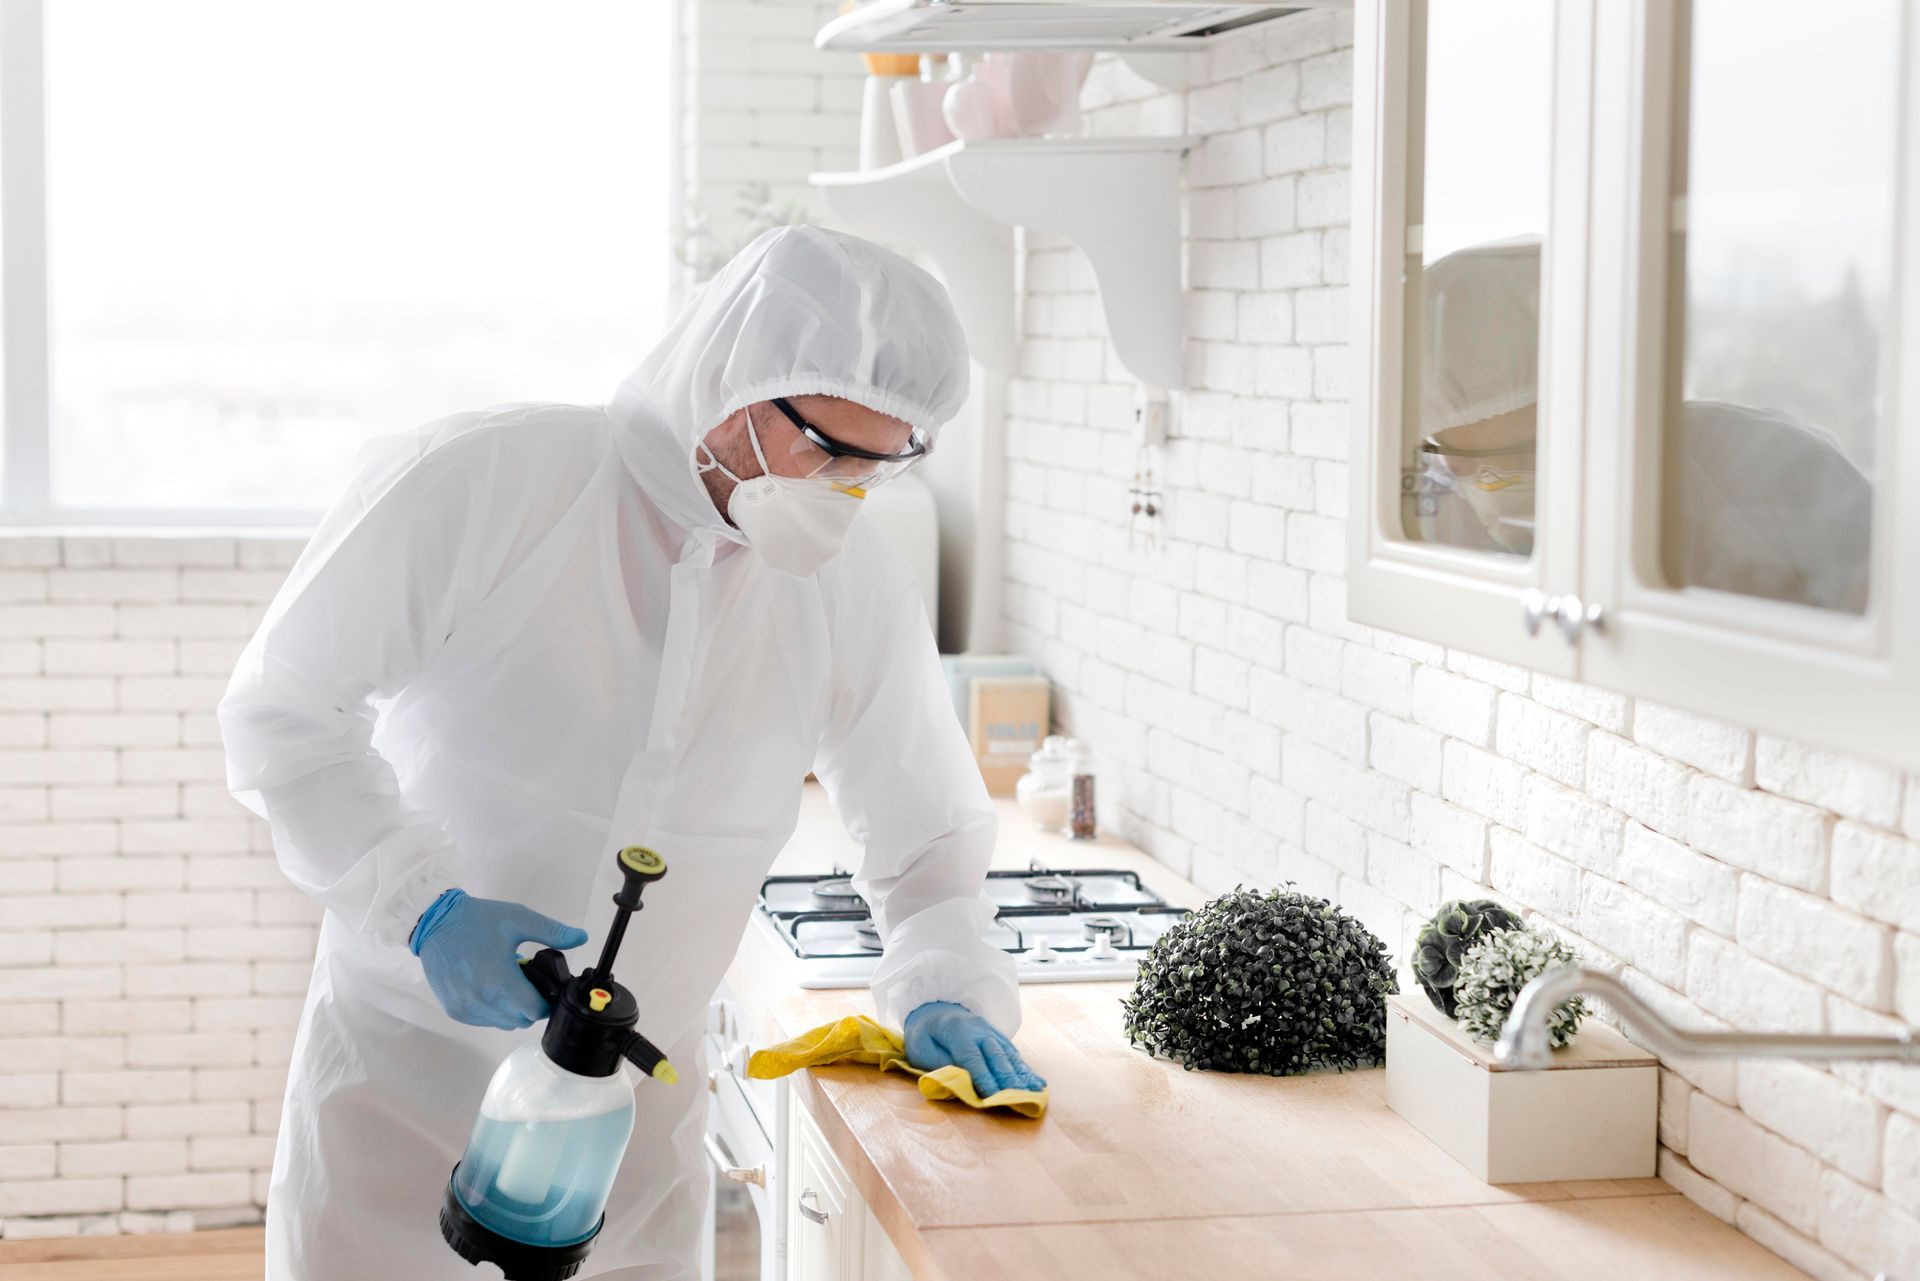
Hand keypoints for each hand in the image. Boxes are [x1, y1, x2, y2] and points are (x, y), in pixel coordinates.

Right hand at [410, 889, 588, 1029]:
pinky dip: (492, 1011)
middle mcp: (481, 1000)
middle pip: (520, 1020)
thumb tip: (582, 937)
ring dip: (511, 1010)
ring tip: (508, 983)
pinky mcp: (454, 1010)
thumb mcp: (519, 919)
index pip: (534, 1011)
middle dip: (530, 1006)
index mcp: (499, 980)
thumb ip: (553, 932)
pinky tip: (491, 988)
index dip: (546, 1002)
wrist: (436, 923)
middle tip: (529, 983)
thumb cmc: (478, 920)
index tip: (547, 989)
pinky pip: (483, 1021)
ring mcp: (465, 1007)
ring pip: (502, 1024)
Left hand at [902, 1000, 1045, 1094]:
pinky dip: (1025, 1069)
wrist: (934, 1009)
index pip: (971, 1057)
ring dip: (1022, 1074)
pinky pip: (1013, 1053)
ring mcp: (991, 1031)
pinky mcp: (998, 1037)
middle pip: (995, 1054)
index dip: (982, 1077)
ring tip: (1036, 1090)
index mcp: (955, 1030)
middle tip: (1019, 1096)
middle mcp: (978, 1028)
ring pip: (1009, 1053)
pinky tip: (1036, 1081)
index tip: (992, 1095)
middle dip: (1007, 1077)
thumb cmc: (924, 1035)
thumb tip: (962, 1083)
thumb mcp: (920, 1050)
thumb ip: (940, 1065)